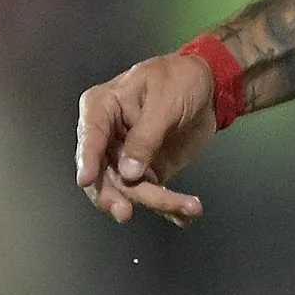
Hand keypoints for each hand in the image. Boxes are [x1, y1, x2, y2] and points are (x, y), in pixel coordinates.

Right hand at [73, 50, 218, 224]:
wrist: (208, 86)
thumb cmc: (180, 79)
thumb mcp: (165, 102)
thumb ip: (146, 137)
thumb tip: (128, 172)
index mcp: (103, 107)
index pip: (90, 136)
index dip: (87, 159)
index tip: (86, 180)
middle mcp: (108, 136)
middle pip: (102, 172)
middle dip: (115, 195)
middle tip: (125, 212)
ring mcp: (125, 157)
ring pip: (129, 189)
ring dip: (156, 201)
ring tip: (188, 207)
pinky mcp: (147, 171)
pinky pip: (152, 193)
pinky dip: (169, 206)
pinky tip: (184, 215)